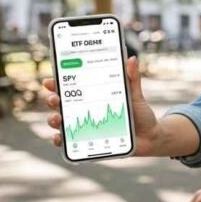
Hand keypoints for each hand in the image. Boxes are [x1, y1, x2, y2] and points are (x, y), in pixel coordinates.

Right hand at [44, 56, 161, 156]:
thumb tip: (131, 59)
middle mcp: (84, 110)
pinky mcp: (87, 141)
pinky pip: (68, 142)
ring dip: (53, 119)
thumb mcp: (136, 95)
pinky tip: (59, 138)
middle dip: (53, 100)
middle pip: (61, 104)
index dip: (56, 83)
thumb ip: (132, 79)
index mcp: (93, 96)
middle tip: (54, 99)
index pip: (70, 87)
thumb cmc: (140, 114)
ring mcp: (84, 126)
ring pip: (61, 122)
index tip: (50, 81)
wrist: (150, 136)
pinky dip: (60, 140)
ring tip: (57, 118)